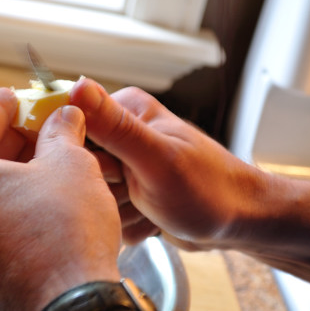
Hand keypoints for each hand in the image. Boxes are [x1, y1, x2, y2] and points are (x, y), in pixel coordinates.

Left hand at [0, 88, 121, 310]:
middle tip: (40, 125)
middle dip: (9, 139)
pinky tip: (36, 197)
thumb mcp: (70, 164)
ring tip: (45, 159)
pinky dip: (5, 203)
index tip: (18, 95)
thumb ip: (60, 131)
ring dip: (9, 172)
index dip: (2, 105)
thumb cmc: (65, 231)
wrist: (70, 310)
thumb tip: (65, 115)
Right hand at [70, 78, 265, 249]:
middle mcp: (120, 135)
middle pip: (77, 169)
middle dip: (105, 190)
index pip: (69, 131)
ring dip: (118, 211)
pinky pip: (105, 215)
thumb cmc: (210, 189)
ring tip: (150, 206)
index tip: (114, 174)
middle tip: (138, 192)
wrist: (240, 223)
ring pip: (90, 197)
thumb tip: (77, 86)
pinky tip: (152, 218)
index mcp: (124, 112)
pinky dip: (127, 223)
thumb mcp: (158, 158)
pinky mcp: (126, 192)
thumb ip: (115, 126)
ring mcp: (123, 166)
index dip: (84, 160)